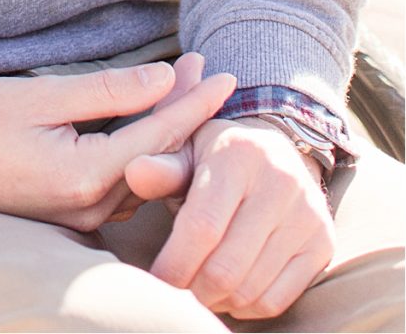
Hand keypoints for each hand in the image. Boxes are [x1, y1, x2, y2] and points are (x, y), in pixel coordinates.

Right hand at [0, 57, 234, 230]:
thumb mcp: (39, 96)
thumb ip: (106, 91)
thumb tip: (163, 77)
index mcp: (85, 177)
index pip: (159, 134)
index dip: (194, 102)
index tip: (226, 76)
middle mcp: (91, 209)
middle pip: (158, 156)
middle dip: (185, 111)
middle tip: (206, 70)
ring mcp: (82, 220)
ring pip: (143, 172)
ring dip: (165, 130)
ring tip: (185, 88)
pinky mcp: (71, 218)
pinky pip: (123, 185)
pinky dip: (142, 150)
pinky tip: (148, 123)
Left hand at [137, 118, 333, 320]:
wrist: (278, 152)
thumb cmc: (217, 158)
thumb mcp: (187, 150)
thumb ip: (162, 167)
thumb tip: (134, 172)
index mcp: (238, 155)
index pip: (202, 226)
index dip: (174, 263)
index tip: (154, 281)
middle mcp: (280, 182)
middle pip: (226, 266)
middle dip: (192, 289)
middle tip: (174, 292)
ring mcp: (307, 215)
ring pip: (251, 288)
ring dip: (217, 301)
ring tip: (197, 291)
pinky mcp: (322, 244)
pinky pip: (277, 299)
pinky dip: (245, 307)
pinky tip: (227, 294)